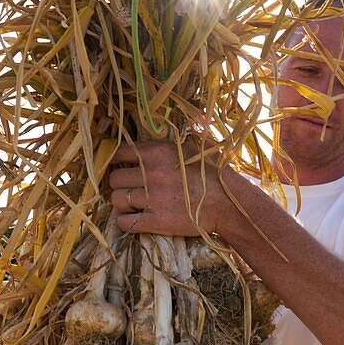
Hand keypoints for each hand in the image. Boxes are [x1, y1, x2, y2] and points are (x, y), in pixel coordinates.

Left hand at [108, 141, 229, 235]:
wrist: (229, 204)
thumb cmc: (215, 173)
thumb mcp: (198, 144)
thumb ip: (178, 136)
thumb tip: (172, 122)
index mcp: (158, 152)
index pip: (118, 152)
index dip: (114, 161)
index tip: (120, 167)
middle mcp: (152, 173)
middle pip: (114, 179)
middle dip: (119, 184)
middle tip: (129, 189)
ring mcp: (153, 199)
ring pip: (117, 200)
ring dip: (121, 204)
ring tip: (132, 205)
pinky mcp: (157, 222)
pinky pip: (125, 223)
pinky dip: (125, 222)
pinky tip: (134, 219)